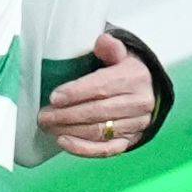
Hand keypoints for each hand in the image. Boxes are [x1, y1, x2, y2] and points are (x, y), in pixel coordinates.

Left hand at [38, 32, 155, 156]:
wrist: (147, 92)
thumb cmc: (124, 71)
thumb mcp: (121, 54)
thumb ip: (111, 47)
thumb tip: (102, 41)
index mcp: (134, 78)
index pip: (102, 87)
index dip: (76, 93)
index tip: (54, 97)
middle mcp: (138, 103)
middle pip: (98, 111)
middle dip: (67, 115)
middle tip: (43, 115)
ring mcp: (136, 125)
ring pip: (99, 131)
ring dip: (70, 130)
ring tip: (47, 126)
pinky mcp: (130, 141)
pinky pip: (106, 150)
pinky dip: (84, 149)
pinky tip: (63, 142)